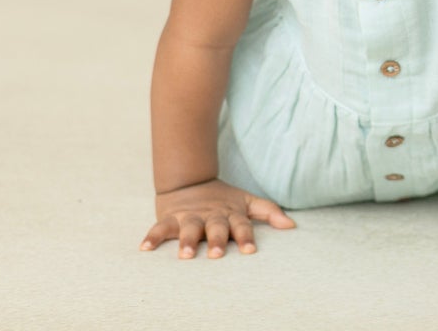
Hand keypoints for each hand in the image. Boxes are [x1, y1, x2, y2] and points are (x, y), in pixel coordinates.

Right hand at [139, 178, 295, 258]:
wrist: (190, 181)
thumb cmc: (223, 200)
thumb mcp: (247, 202)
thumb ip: (268, 212)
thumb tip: (292, 226)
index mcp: (231, 213)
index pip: (242, 225)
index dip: (246, 237)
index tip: (250, 251)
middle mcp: (211, 216)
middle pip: (215, 228)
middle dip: (216, 240)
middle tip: (216, 254)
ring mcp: (190, 216)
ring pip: (188, 229)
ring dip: (186, 241)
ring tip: (184, 256)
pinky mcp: (170, 218)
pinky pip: (160, 228)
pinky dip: (152, 237)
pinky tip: (145, 249)